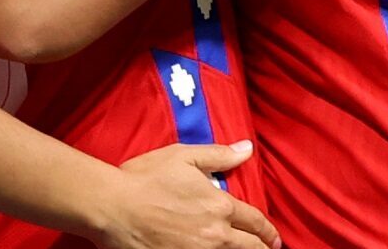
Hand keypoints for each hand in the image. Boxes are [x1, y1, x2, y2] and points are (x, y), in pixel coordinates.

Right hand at [88, 141, 279, 248]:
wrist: (113, 207)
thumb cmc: (145, 178)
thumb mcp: (182, 157)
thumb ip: (218, 155)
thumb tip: (247, 149)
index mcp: (220, 207)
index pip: (256, 222)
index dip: (269, 231)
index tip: (274, 238)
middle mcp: (216, 235)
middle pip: (251, 248)